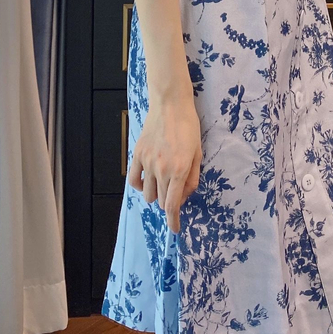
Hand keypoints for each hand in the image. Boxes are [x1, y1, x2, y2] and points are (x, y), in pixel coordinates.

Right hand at [128, 95, 201, 232]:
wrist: (170, 104)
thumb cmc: (189, 127)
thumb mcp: (198, 154)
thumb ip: (192, 178)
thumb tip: (184, 197)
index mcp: (179, 170)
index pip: (172, 205)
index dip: (173, 221)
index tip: (175, 229)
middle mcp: (162, 169)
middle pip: (160, 201)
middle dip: (168, 203)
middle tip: (176, 191)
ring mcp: (147, 162)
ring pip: (147, 194)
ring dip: (155, 195)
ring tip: (162, 183)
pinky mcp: (137, 154)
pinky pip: (134, 180)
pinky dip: (140, 186)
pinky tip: (147, 181)